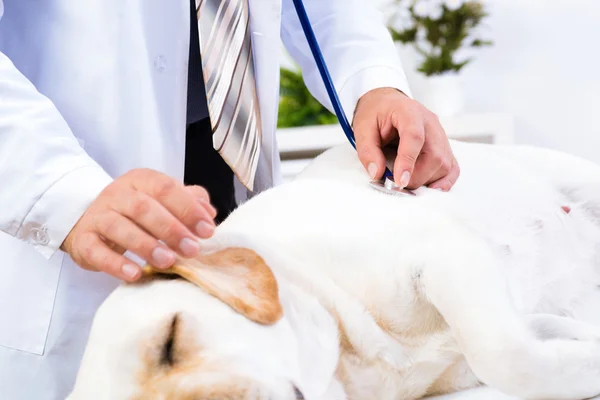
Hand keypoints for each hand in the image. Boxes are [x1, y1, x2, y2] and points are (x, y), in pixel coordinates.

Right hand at [60, 168, 216, 281]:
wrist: (87, 220)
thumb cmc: (135, 212)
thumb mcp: (162, 201)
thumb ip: (188, 201)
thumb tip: (209, 212)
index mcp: (140, 180)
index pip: (165, 188)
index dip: (188, 209)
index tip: (207, 230)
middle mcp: (117, 194)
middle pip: (143, 207)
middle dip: (171, 229)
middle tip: (192, 249)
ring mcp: (98, 216)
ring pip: (119, 227)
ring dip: (146, 245)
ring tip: (168, 261)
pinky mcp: (83, 240)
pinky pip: (96, 251)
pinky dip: (115, 264)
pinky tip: (135, 274)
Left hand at [353, 87, 459, 190]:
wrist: (387, 103)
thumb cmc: (377, 113)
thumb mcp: (362, 128)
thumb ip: (368, 151)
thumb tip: (377, 173)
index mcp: (409, 112)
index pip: (414, 137)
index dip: (408, 161)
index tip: (399, 181)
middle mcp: (430, 123)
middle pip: (434, 155)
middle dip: (415, 176)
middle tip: (395, 183)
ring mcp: (440, 135)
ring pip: (443, 164)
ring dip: (425, 180)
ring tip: (405, 179)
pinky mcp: (444, 147)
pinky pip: (452, 167)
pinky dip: (443, 182)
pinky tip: (429, 188)